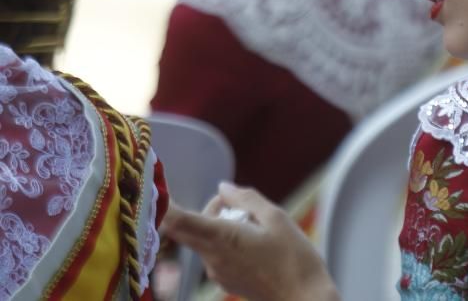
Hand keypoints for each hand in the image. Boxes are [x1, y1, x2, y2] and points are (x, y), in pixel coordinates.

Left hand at [162, 182, 340, 300]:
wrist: (304, 299)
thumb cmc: (294, 258)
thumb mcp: (276, 218)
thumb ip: (246, 199)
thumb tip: (223, 187)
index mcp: (223, 238)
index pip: (179, 221)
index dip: (163, 206)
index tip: (153, 191)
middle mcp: (212, 257)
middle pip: (189, 227)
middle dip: (207, 208)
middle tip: (236, 202)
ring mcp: (217, 272)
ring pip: (204, 239)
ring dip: (220, 224)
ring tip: (256, 226)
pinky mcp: (225, 281)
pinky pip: (216, 253)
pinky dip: (228, 241)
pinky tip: (256, 244)